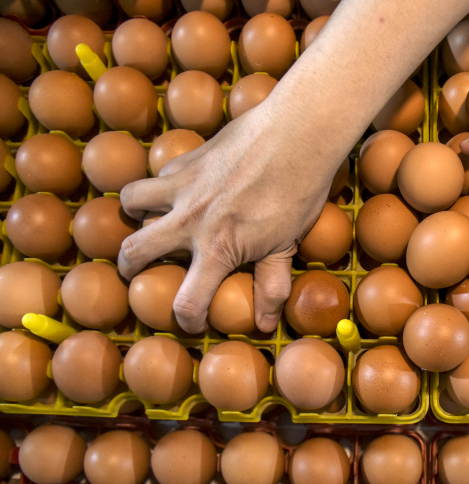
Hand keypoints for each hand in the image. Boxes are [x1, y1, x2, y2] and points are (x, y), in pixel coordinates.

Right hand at [118, 106, 341, 333]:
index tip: (194, 321)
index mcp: (217, 249)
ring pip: (131, 201)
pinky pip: (158, 174)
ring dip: (134, 215)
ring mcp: (183, 186)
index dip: (187, 320)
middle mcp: (190, 220)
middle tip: (137, 271)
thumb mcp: (287, 246)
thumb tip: (264, 323)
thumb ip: (271, 286)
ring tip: (147, 220)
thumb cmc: (298, 193)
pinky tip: (178, 189)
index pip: (186, 301)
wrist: (297, 135)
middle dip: (129, 268)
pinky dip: (159, 185)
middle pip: (133, 252)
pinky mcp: (186, 159)